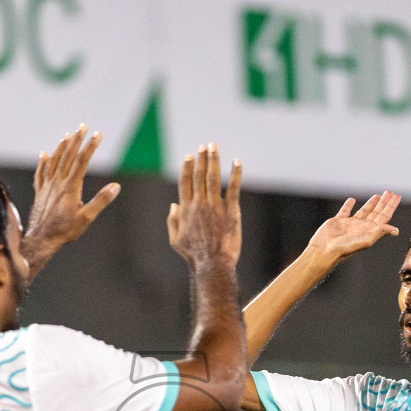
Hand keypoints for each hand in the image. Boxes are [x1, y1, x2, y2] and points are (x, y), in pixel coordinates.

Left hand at [24, 124, 121, 268]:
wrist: (41, 239)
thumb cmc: (65, 231)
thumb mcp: (87, 218)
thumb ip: (101, 201)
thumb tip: (116, 187)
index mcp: (71, 187)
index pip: (82, 161)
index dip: (90, 146)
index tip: (98, 134)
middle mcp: (58, 183)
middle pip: (68, 156)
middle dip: (77, 140)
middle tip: (83, 126)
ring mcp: (47, 186)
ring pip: (54, 161)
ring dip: (62, 147)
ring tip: (67, 136)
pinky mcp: (40, 193)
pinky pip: (41, 173)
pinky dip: (43, 162)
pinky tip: (44, 154)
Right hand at [167, 144, 241, 267]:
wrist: (213, 264)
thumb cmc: (194, 256)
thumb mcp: (175, 241)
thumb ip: (173, 221)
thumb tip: (173, 205)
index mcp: (186, 210)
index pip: (185, 183)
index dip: (187, 168)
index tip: (189, 156)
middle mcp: (199, 204)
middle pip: (199, 176)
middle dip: (201, 159)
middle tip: (204, 146)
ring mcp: (215, 206)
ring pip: (213, 177)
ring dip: (214, 160)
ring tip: (214, 147)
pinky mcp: (231, 211)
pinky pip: (233, 188)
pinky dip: (235, 173)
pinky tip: (237, 162)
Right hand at [307, 192, 400, 263]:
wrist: (325, 249)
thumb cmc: (345, 247)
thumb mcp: (367, 239)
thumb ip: (381, 232)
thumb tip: (396, 231)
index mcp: (370, 230)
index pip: (384, 216)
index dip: (391, 206)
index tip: (397, 197)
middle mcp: (362, 227)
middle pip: (376, 212)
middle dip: (384, 203)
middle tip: (390, 193)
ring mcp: (350, 224)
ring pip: (364, 211)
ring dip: (371, 203)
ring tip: (378, 195)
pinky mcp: (338, 221)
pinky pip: (345, 211)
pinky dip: (348, 205)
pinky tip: (352, 200)